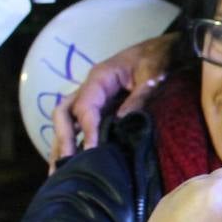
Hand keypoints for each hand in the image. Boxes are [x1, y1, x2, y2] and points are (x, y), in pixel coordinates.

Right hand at [49, 33, 175, 167]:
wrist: (164, 49)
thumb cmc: (158, 59)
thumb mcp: (153, 77)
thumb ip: (139, 97)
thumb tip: (121, 121)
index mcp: (100, 77)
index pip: (85, 107)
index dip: (87, 131)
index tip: (90, 152)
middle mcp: (91, 87)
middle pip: (65, 113)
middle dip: (63, 138)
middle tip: (65, 164)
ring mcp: (93, 96)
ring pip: (68, 119)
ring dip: (62, 143)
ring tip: (57, 171)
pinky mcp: (101, 105)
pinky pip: (81, 122)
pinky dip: (75, 140)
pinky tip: (73, 161)